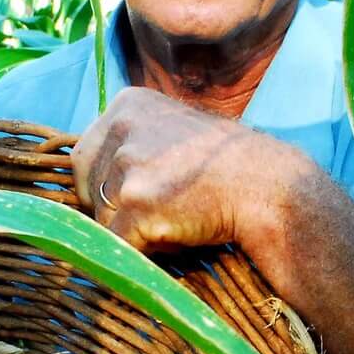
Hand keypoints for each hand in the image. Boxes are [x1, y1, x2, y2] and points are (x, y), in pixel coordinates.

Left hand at [70, 88, 295, 251]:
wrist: (268, 187)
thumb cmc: (226, 166)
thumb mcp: (173, 130)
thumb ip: (132, 142)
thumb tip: (88, 178)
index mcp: (127, 103)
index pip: (84, 155)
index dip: (105, 184)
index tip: (139, 194)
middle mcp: (123, 126)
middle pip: (86, 185)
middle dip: (112, 207)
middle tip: (157, 211)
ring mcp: (128, 164)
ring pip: (102, 217)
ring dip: (132, 229)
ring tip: (175, 218)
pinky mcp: (137, 203)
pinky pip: (118, 243)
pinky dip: (143, 250)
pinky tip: (177, 235)